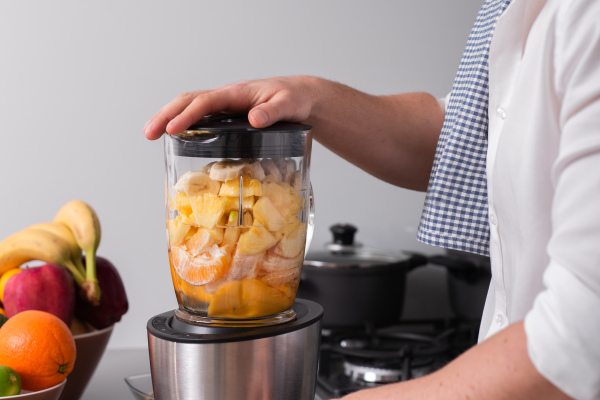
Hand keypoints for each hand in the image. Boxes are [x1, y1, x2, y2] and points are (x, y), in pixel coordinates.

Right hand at [143, 76, 316, 139]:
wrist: (299, 97)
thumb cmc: (294, 99)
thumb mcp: (289, 105)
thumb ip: (273, 111)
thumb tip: (254, 119)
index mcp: (237, 94)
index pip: (206, 102)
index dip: (188, 115)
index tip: (173, 129)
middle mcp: (226, 97)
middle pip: (188, 101)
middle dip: (166, 115)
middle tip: (149, 133)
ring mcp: (224, 106)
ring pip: (190, 107)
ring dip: (169, 118)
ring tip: (152, 134)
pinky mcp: (226, 115)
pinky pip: (199, 116)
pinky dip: (183, 123)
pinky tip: (174, 137)